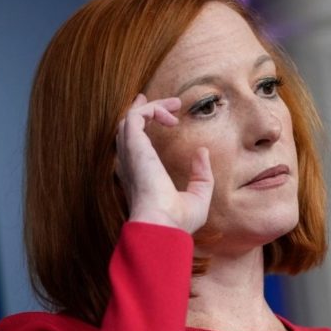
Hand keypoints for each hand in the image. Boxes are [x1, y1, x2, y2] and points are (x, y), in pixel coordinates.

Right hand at [115, 93, 213, 233]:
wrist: (162, 226)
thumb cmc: (178, 220)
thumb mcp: (198, 196)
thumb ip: (200, 174)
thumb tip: (202, 152)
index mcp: (141, 177)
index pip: (135, 146)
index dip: (144, 127)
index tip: (160, 114)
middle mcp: (131, 164)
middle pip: (128, 129)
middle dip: (145, 110)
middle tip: (171, 104)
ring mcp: (129, 155)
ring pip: (130, 119)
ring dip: (151, 107)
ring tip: (175, 105)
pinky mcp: (133, 146)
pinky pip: (135, 116)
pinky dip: (151, 110)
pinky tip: (171, 118)